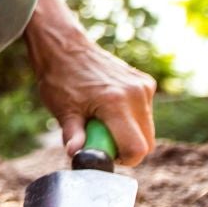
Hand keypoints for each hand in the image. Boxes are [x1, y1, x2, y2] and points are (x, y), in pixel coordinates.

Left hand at [32, 32, 158, 165]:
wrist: (65, 47)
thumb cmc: (60, 78)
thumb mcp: (62, 110)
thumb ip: (73, 135)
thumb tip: (76, 154)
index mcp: (116, 103)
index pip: (137, 148)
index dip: (124, 159)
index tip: (107, 154)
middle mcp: (136, 94)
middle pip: (147, 142)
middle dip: (126, 148)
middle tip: (101, 138)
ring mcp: (143, 86)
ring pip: (147, 128)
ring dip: (129, 132)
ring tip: (102, 119)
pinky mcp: (146, 82)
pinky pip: (145, 112)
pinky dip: (131, 117)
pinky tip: (109, 106)